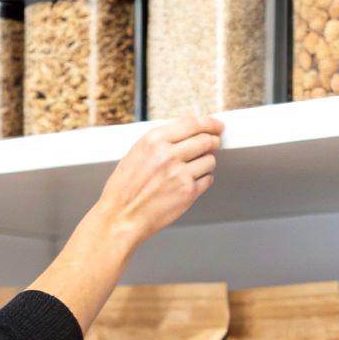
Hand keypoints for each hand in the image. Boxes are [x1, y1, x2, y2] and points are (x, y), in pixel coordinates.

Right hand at [94, 116, 223, 246]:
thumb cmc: (124, 189)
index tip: (217, 125)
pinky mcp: (188, 192)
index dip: (209, 123)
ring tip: (193, 168)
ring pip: (210, 160)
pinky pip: (208, 179)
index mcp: (154, 141)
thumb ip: (160, 142)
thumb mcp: (136, 154)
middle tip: (213, 143)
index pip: (191, 124)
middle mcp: (168, 154)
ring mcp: (180, 173)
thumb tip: (184, 135)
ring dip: (206, 163)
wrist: (121, 216)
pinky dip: (203, 180)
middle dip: (212, 141)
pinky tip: (190, 183)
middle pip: (205, 140)